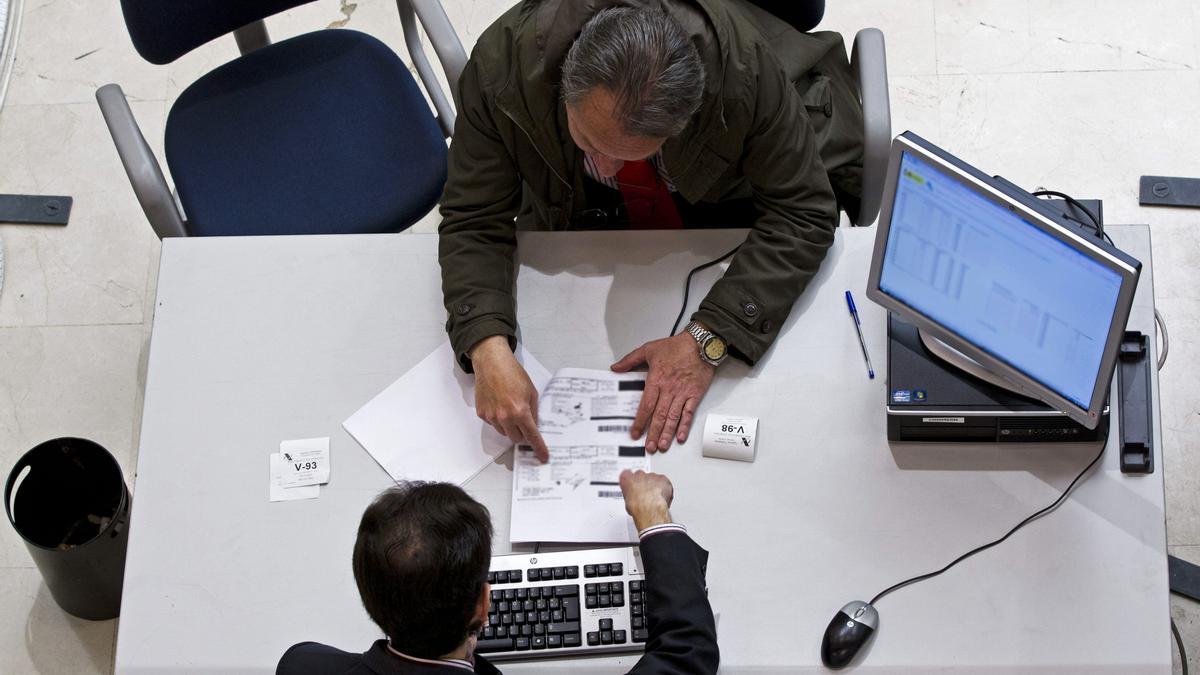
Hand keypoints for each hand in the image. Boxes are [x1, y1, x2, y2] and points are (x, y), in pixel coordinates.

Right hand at [470, 336, 549, 461]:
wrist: (492, 363)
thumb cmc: (513, 374)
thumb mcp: (531, 392)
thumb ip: (534, 411)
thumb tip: (535, 426)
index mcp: (520, 411)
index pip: (532, 436)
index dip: (538, 448)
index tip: (542, 456)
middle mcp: (505, 417)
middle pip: (516, 438)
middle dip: (523, 434)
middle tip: (524, 421)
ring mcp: (492, 416)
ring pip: (504, 432)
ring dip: (510, 427)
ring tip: (510, 408)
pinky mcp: (482, 413)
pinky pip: (493, 424)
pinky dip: (498, 419)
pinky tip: (499, 404)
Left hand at [611, 332, 714, 452]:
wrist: (701, 344)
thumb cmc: (676, 346)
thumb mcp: (649, 348)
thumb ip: (630, 360)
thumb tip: (615, 368)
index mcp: (656, 379)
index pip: (646, 405)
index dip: (640, 421)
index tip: (634, 433)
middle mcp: (669, 389)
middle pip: (659, 415)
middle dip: (652, 433)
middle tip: (648, 447)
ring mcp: (683, 393)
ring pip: (673, 417)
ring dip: (667, 433)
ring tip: (661, 446)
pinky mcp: (695, 395)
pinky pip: (689, 413)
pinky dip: (685, 426)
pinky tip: (680, 437)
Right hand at [619, 469, 673, 531]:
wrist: (649, 507)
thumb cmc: (637, 506)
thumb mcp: (627, 504)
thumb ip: (631, 496)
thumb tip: (634, 501)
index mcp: (627, 478)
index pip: (627, 474)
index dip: (632, 481)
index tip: (633, 486)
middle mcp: (639, 474)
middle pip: (642, 476)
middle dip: (644, 483)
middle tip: (646, 494)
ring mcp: (651, 475)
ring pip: (654, 478)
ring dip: (655, 486)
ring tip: (656, 498)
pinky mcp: (663, 479)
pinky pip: (665, 482)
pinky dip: (665, 488)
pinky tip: (663, 496)